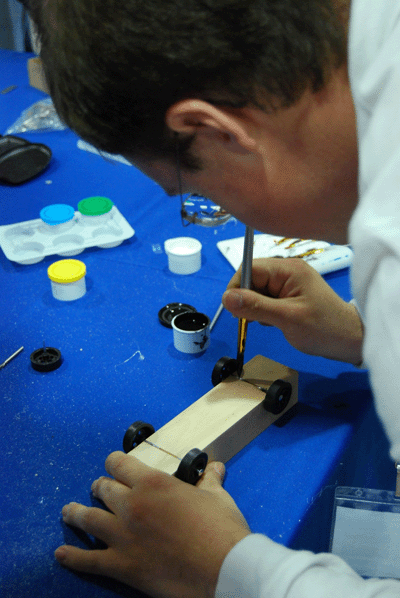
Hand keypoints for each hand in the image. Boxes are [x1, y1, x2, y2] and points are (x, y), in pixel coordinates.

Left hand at [55, 452, 250, 597]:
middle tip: (99, 489)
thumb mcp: (217, 498)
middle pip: (104, 489)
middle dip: (100, 487)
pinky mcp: (123, 565)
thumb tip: (215, 468)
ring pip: (88, 519)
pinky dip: (72, 557)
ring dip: (76, 513)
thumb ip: (210, 481)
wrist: (224, 569)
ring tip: (68, 511)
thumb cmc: (221, 530)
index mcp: (153, 483)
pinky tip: (61, 554)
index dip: (114, 462)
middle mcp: (132, 505)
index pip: (120, 464)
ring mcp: (123, 536)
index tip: (113, 464)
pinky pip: (89, 560)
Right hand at [222, 257, 362, 363]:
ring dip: (256, 307)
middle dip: (247, 299)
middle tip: (253, 320)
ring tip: (270, 322)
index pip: (250, 269)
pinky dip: (264, 311)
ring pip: (257, 291)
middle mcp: (287, 271)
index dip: (237, 287)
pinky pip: (267, 299)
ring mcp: (290, 283)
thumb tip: (226, 298)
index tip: (234, 310)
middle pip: (252, 278)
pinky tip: (274, 323)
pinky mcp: (290, 295)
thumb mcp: (286, 318)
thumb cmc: (322, 328)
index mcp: (288, 269)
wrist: (350, 340)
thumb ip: (255, 306)